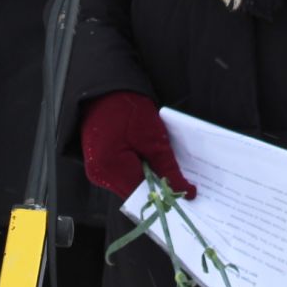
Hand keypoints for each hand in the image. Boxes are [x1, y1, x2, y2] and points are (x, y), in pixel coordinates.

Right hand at [79, 91, 193, 199]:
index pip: (144, 196)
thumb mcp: (153, 137)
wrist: (105, 89)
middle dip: (160, 189)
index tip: (188, 197)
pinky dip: (141, 172)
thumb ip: (168, 168)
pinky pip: (126, 177)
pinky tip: (153, 163)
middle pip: (137, 194)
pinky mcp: (101, 165)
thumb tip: (185, 192)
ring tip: (169, 171)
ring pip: (132, 187)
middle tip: (184, 185)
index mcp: (110, 168)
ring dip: (151, 180)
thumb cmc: (126, 107)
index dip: (167, 197)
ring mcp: (98, 171)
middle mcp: (100, 175)